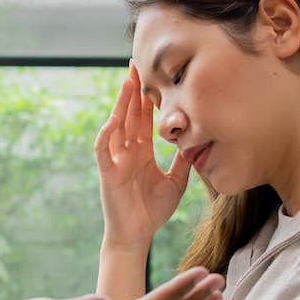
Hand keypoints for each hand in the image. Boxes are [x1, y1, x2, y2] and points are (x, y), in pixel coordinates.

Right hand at [95, 63, 190, 249]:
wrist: (136, 236)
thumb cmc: (152, 212)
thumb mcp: (175, 182)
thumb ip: (182, 161)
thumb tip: (196, 141)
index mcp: (141, 153)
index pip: (143, 119)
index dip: (146, 97)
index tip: (151, 75)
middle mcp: (127, 152)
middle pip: (128, 115)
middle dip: (132, 90)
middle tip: (135, 64)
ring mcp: (115, 161)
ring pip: (116, 125)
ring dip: (120, 103)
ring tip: (127, 82)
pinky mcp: (107, 173)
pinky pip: (103, 149)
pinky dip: (107, 134)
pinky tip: (113, 119)